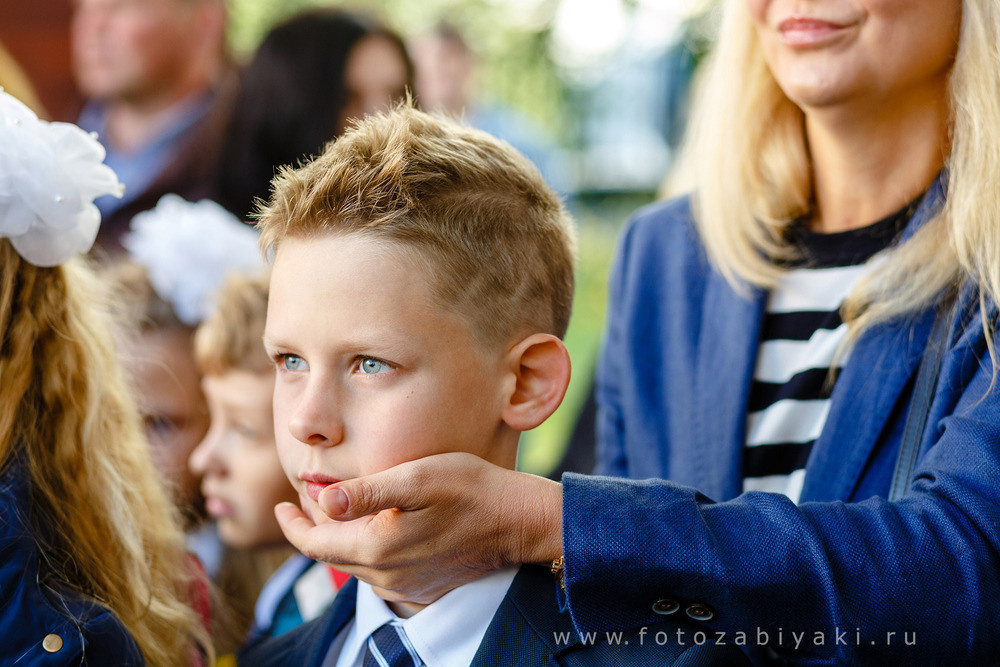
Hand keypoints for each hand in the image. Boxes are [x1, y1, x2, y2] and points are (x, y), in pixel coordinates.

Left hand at [274, 452, 562, 604]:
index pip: (314, 543)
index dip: (292, 524)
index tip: (282, 504)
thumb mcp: (416, 478)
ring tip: (338, 508)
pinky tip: (376, 526)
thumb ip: (366, 491)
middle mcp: (386, 575)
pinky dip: (367, 549)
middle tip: (307, 499)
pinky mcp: (423, 586)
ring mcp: (405, 585)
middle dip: (314, 528)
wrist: (519, 521)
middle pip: (332, 555)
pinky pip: (380, 571)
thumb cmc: (470, 489)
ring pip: (355, 564)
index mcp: (377, 548)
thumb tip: (322, 499)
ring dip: (341, 539)